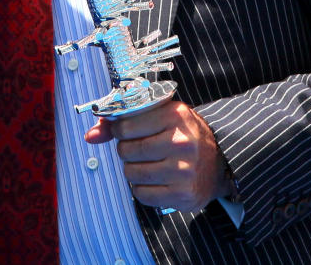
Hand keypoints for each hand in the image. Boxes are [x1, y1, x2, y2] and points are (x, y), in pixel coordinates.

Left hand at [84, 99, 229, 212]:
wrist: (220, 163)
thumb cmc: (183, 135)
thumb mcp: (160, 117)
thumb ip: (123, 122)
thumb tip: (90, 136)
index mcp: (175, 116)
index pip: (125, 126)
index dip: (118, 131)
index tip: (125, 133)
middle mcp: (181, 142)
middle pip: (126, 151)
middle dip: (126, 151)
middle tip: (139, 150)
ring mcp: (183, 170)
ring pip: (131, 174)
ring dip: (133, 171)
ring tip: (149, 165)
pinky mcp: (183, 194)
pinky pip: (142, 194)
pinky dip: (142, 189)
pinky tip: (156, 180)